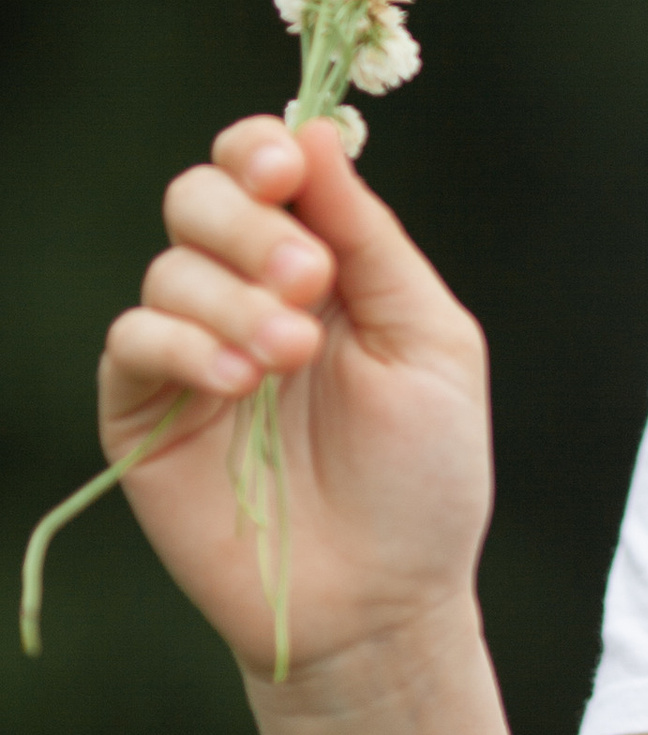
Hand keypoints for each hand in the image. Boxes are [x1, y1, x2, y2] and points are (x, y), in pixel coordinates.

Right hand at [102, 113, 491, 691]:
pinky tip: (239, 382)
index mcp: (320, 264)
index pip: (264, 169)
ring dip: (232, 297)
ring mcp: (191, 354)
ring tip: (291, 357)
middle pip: (197, 198)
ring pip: (168, 269)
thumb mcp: (431, 340)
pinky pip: (131, 342)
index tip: (289, 171)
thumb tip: (317, 133)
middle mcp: (246, 294)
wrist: (385, 601)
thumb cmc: (423, 475)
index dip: (264, 153)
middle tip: (309, 282)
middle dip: (249, 224)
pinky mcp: (144, 415)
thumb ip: (371, 239)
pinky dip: (182, 344)